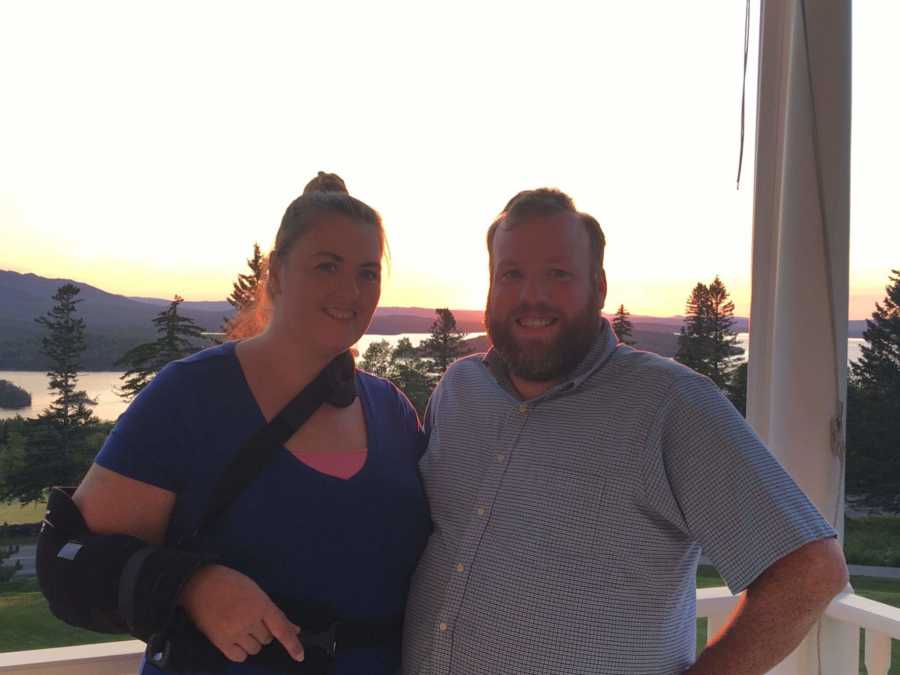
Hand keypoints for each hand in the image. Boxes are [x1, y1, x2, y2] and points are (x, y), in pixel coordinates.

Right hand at [179, 564, 304, 662]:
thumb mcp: (257, 592)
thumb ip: (274, 612)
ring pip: (255, 649)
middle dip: (263, 631)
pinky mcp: (220, 642)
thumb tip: (294, 629)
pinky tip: (236, 639)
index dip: (293, 644)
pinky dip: (241, 651)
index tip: (300, 656)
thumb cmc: (231, 583)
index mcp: (261, 604)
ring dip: (253, 641)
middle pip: (268, 639)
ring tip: (240, 626)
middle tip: (251, 618)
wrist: (200, 584)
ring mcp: (234, 632)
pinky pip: (239, 657)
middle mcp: (249, 620)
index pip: (281, 628)